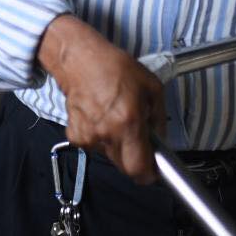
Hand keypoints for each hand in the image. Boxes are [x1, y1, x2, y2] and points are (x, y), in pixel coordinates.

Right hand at [37, 14, 165, 181]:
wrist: (80, 60)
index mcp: (129, 122)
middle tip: (135, 137)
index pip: (138, 169)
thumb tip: (160, 139)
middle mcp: (107, 133)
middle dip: (134, 158)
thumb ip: (159, 118)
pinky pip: (94, 147)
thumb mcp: (152, 87)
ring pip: (110, 156)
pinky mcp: (75, 136)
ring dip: (116, 146)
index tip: (153, 169)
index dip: (148, 174)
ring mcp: (89, 137)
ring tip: (115, 120)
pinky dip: (100, 138)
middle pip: (125, 167)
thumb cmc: (117, 69)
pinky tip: (99, 118)